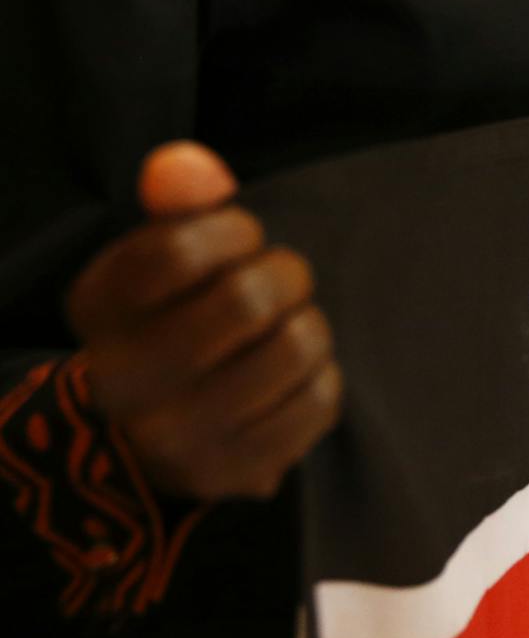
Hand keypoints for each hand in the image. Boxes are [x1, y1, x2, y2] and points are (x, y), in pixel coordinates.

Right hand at [65, 143, 342, 501]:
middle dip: (284, 276)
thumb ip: (179, 200)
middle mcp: (125, 379)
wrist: (158, 431)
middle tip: (278, 283)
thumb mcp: (162, 254)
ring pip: (295, 348)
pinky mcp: (236, 470)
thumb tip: (190, 167)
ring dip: (308, 326)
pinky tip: (292, 378)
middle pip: (248, 299)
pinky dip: (320, 376)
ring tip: (286, 329)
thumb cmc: (177, 316)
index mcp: (99, 310)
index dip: (234, 232)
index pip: (179, 249)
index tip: (241, 240)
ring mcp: (179, 435)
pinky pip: (319, 400)